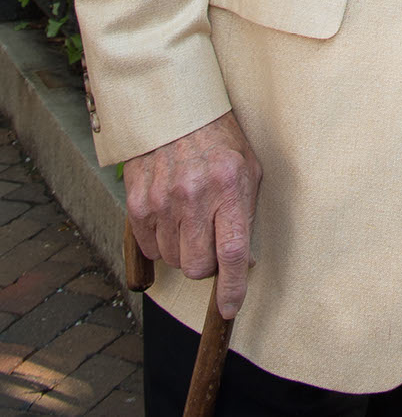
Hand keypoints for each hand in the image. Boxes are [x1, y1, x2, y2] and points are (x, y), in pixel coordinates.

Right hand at [123, 111, 261, 318]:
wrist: (175, 108)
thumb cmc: (220, 138)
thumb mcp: (248, 167)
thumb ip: (246, 212)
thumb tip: (244, 262)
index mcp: (228, 186)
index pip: (232, 253)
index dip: (232, 288)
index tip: (229, 308)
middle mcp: (194, 196)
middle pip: (197, 267)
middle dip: (207, 266)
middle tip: (211, 241)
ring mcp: (162, 201)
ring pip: (173, 261)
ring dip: (184, 251)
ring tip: (192, 219)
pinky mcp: (138, 204)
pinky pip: (151, 248)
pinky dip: (162, 242)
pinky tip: (172, 216)